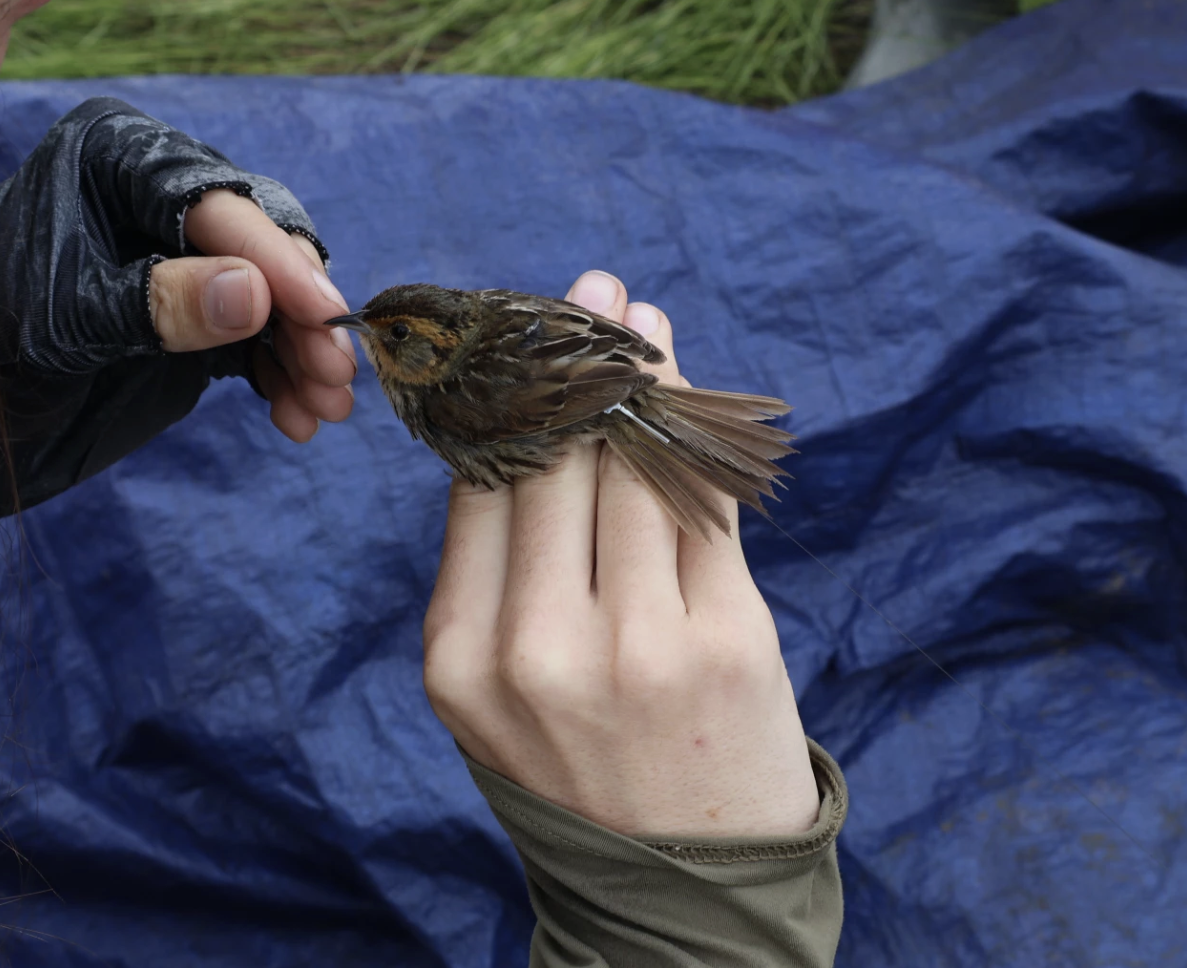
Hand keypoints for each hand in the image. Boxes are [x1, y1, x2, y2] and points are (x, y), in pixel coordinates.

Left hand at [0, 97, 357, 529]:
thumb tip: (258, 295)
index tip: (323, 316)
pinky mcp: (187, 315)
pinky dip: (279, 377)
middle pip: (261, 246)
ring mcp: (175, 256)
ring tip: (323, 411)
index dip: (279, 261)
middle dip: (302, 316)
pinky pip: (254, 339)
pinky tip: (294, 419)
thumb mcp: (64, 322)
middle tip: (336, 377)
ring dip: (301, 355)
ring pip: (270, 299)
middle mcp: (152, 196)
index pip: (217, 203)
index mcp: (112, 158)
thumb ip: (159, 305)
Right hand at [422, 270, 818, 838]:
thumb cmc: (583, 769)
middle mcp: (537, 648)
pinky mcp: (727, 641)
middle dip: (576, 359)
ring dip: (647, 375)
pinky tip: (693, 388)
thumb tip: (527, 411)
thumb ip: (501, 565)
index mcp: (459, 657)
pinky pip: (707, 501)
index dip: (509, 392)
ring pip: (634, 464)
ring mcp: (638, 646)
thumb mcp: (499, 690)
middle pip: (554, 458)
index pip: (481, 482)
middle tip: (594, 292)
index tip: (526, 325)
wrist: (682, 893)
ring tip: (643, 317)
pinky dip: (702, 434)